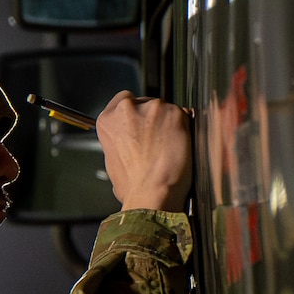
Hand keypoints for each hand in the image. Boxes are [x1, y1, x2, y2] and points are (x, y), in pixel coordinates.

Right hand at [96, 92, 191, 211]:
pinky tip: (180, 147)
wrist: (151, 194)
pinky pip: (185, 116)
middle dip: (153, 120)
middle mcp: (127, 108)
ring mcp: (153, 108)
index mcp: (108, 119)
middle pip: (146, 103)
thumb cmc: (133, 186)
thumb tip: (131, 142)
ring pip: (166, 110)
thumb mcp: (113, 161)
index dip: (136, 113)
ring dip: (169, 124)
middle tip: (158, 142)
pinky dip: (185, 129)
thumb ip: (120, 141)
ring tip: (169, 149)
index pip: (124, 100)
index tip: (142, 123)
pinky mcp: (175, 113)